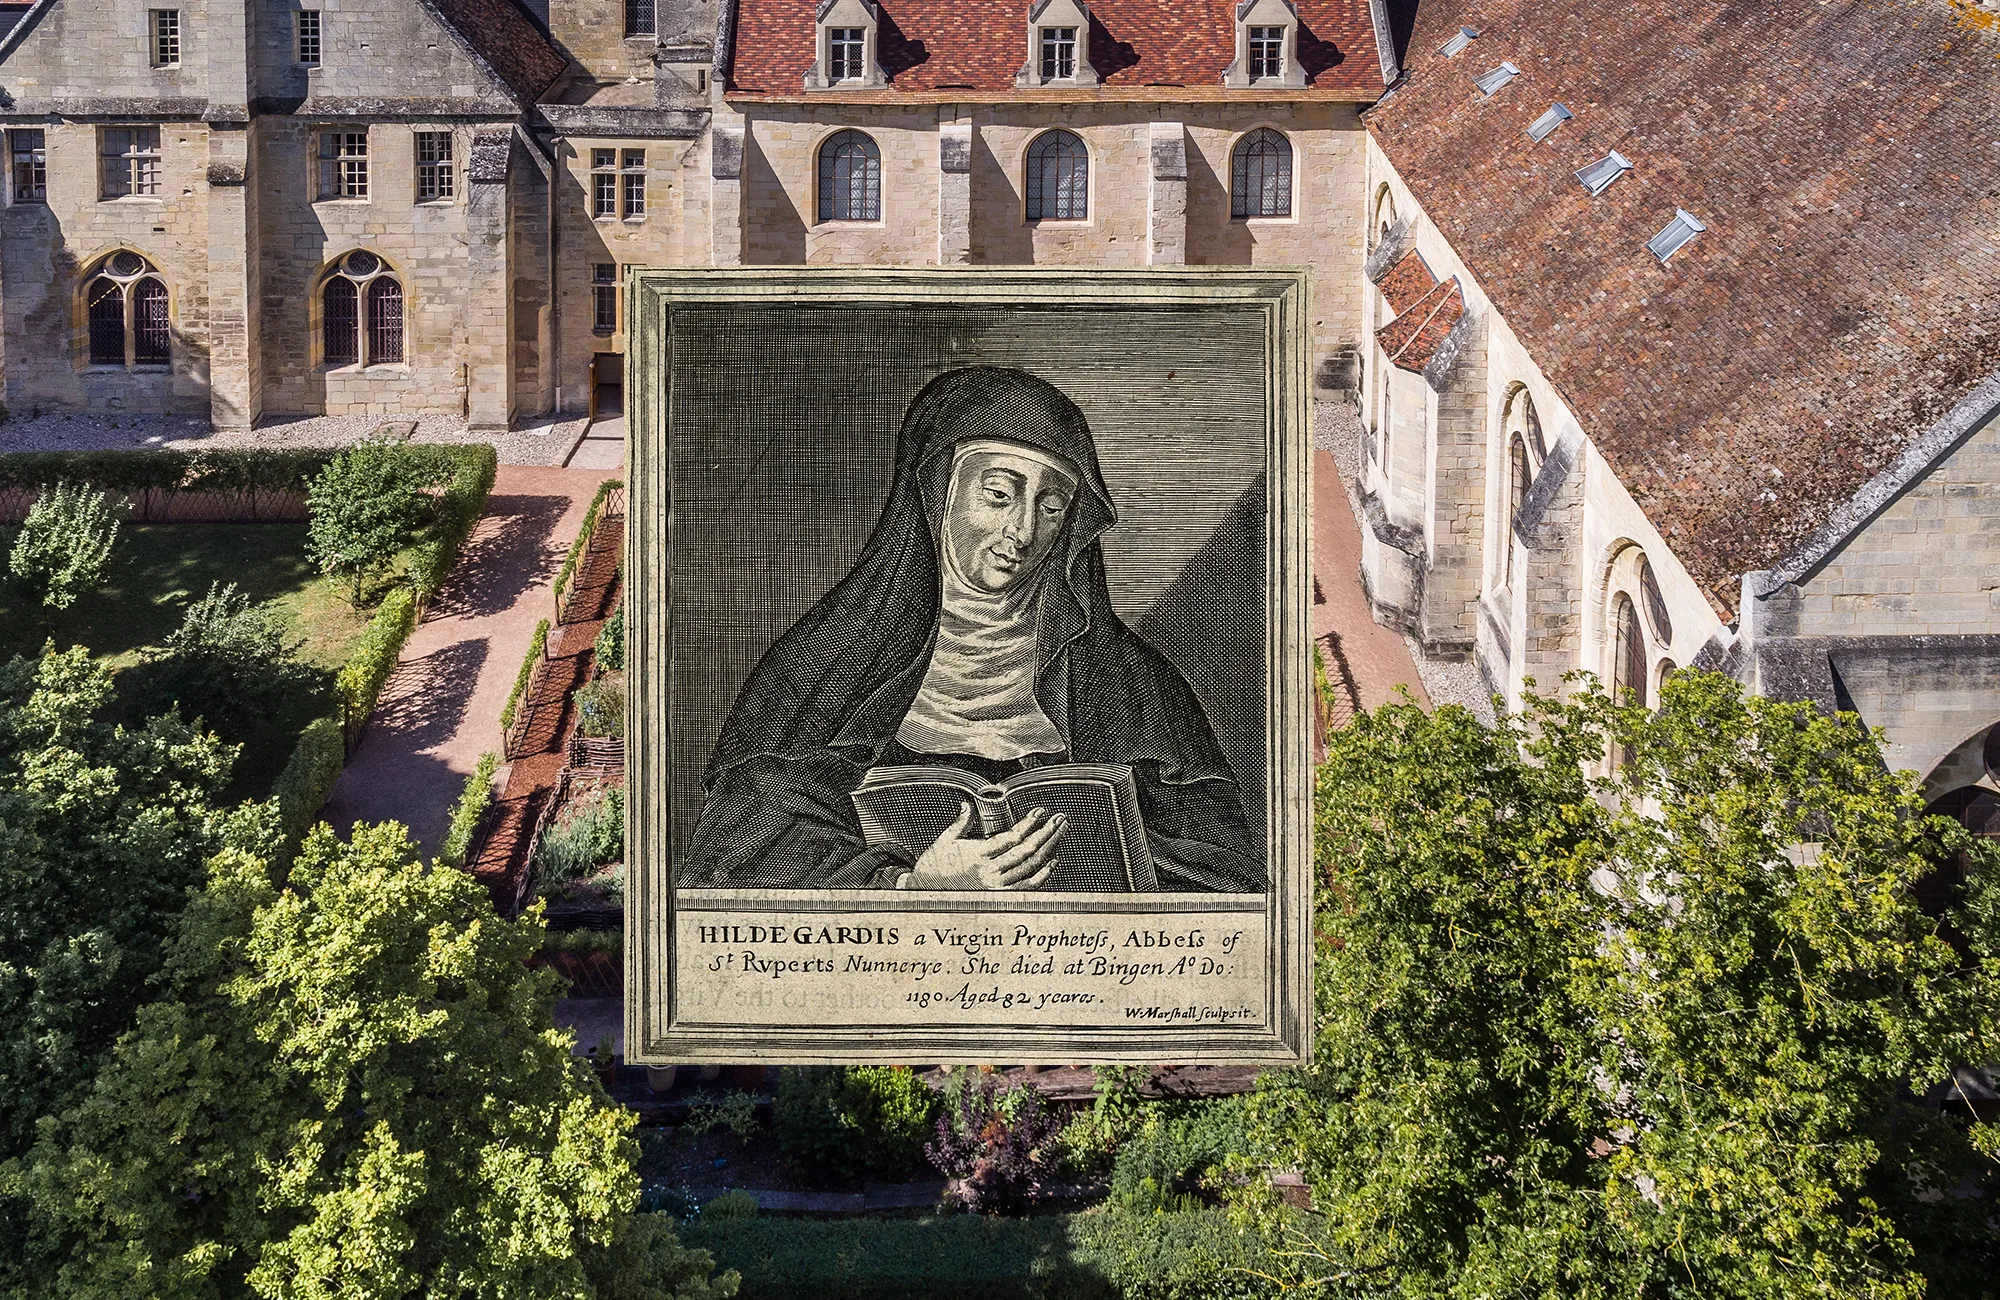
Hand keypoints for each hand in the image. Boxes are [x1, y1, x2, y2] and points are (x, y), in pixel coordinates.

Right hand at [901, 803, 1065, 890]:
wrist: (927, 892)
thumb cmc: (936, 864)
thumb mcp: (945, 839)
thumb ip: (961, 822)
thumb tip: (968, 804)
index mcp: (978, 854)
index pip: (1010, 837)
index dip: (1028, 824)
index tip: (1041, 811)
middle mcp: (990, 871)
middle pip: (1026, 851)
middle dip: (1046, 832)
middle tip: (1060, 818)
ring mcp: (997, 885)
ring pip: (1031, 866)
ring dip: (1049, 848)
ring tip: (1060, 832)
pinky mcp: (1000, 895)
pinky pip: (1028, 886)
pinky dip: (1043, 874)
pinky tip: (1053, 859)